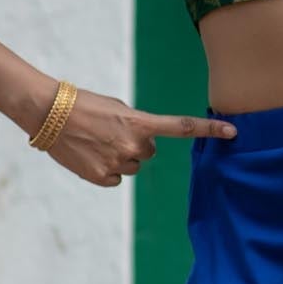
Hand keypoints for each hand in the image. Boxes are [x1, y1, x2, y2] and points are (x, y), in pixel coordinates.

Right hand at [44, 88, 236, 187]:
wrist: (49, 113)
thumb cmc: (83, 105)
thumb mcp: (118, 107)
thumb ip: (138, 124)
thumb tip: (144, 143)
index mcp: (140, 123)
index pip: (182, 127)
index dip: (209, 130)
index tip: (233, 132)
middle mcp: (134, 146)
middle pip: (150, 152)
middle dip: (136, 143)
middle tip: (111, 132)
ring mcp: (119, 163)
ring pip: (133, 165)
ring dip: (121, 156)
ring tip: (97, 142)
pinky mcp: (103, 177)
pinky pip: (117, 178)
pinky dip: (107, 169)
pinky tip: (91, 155)